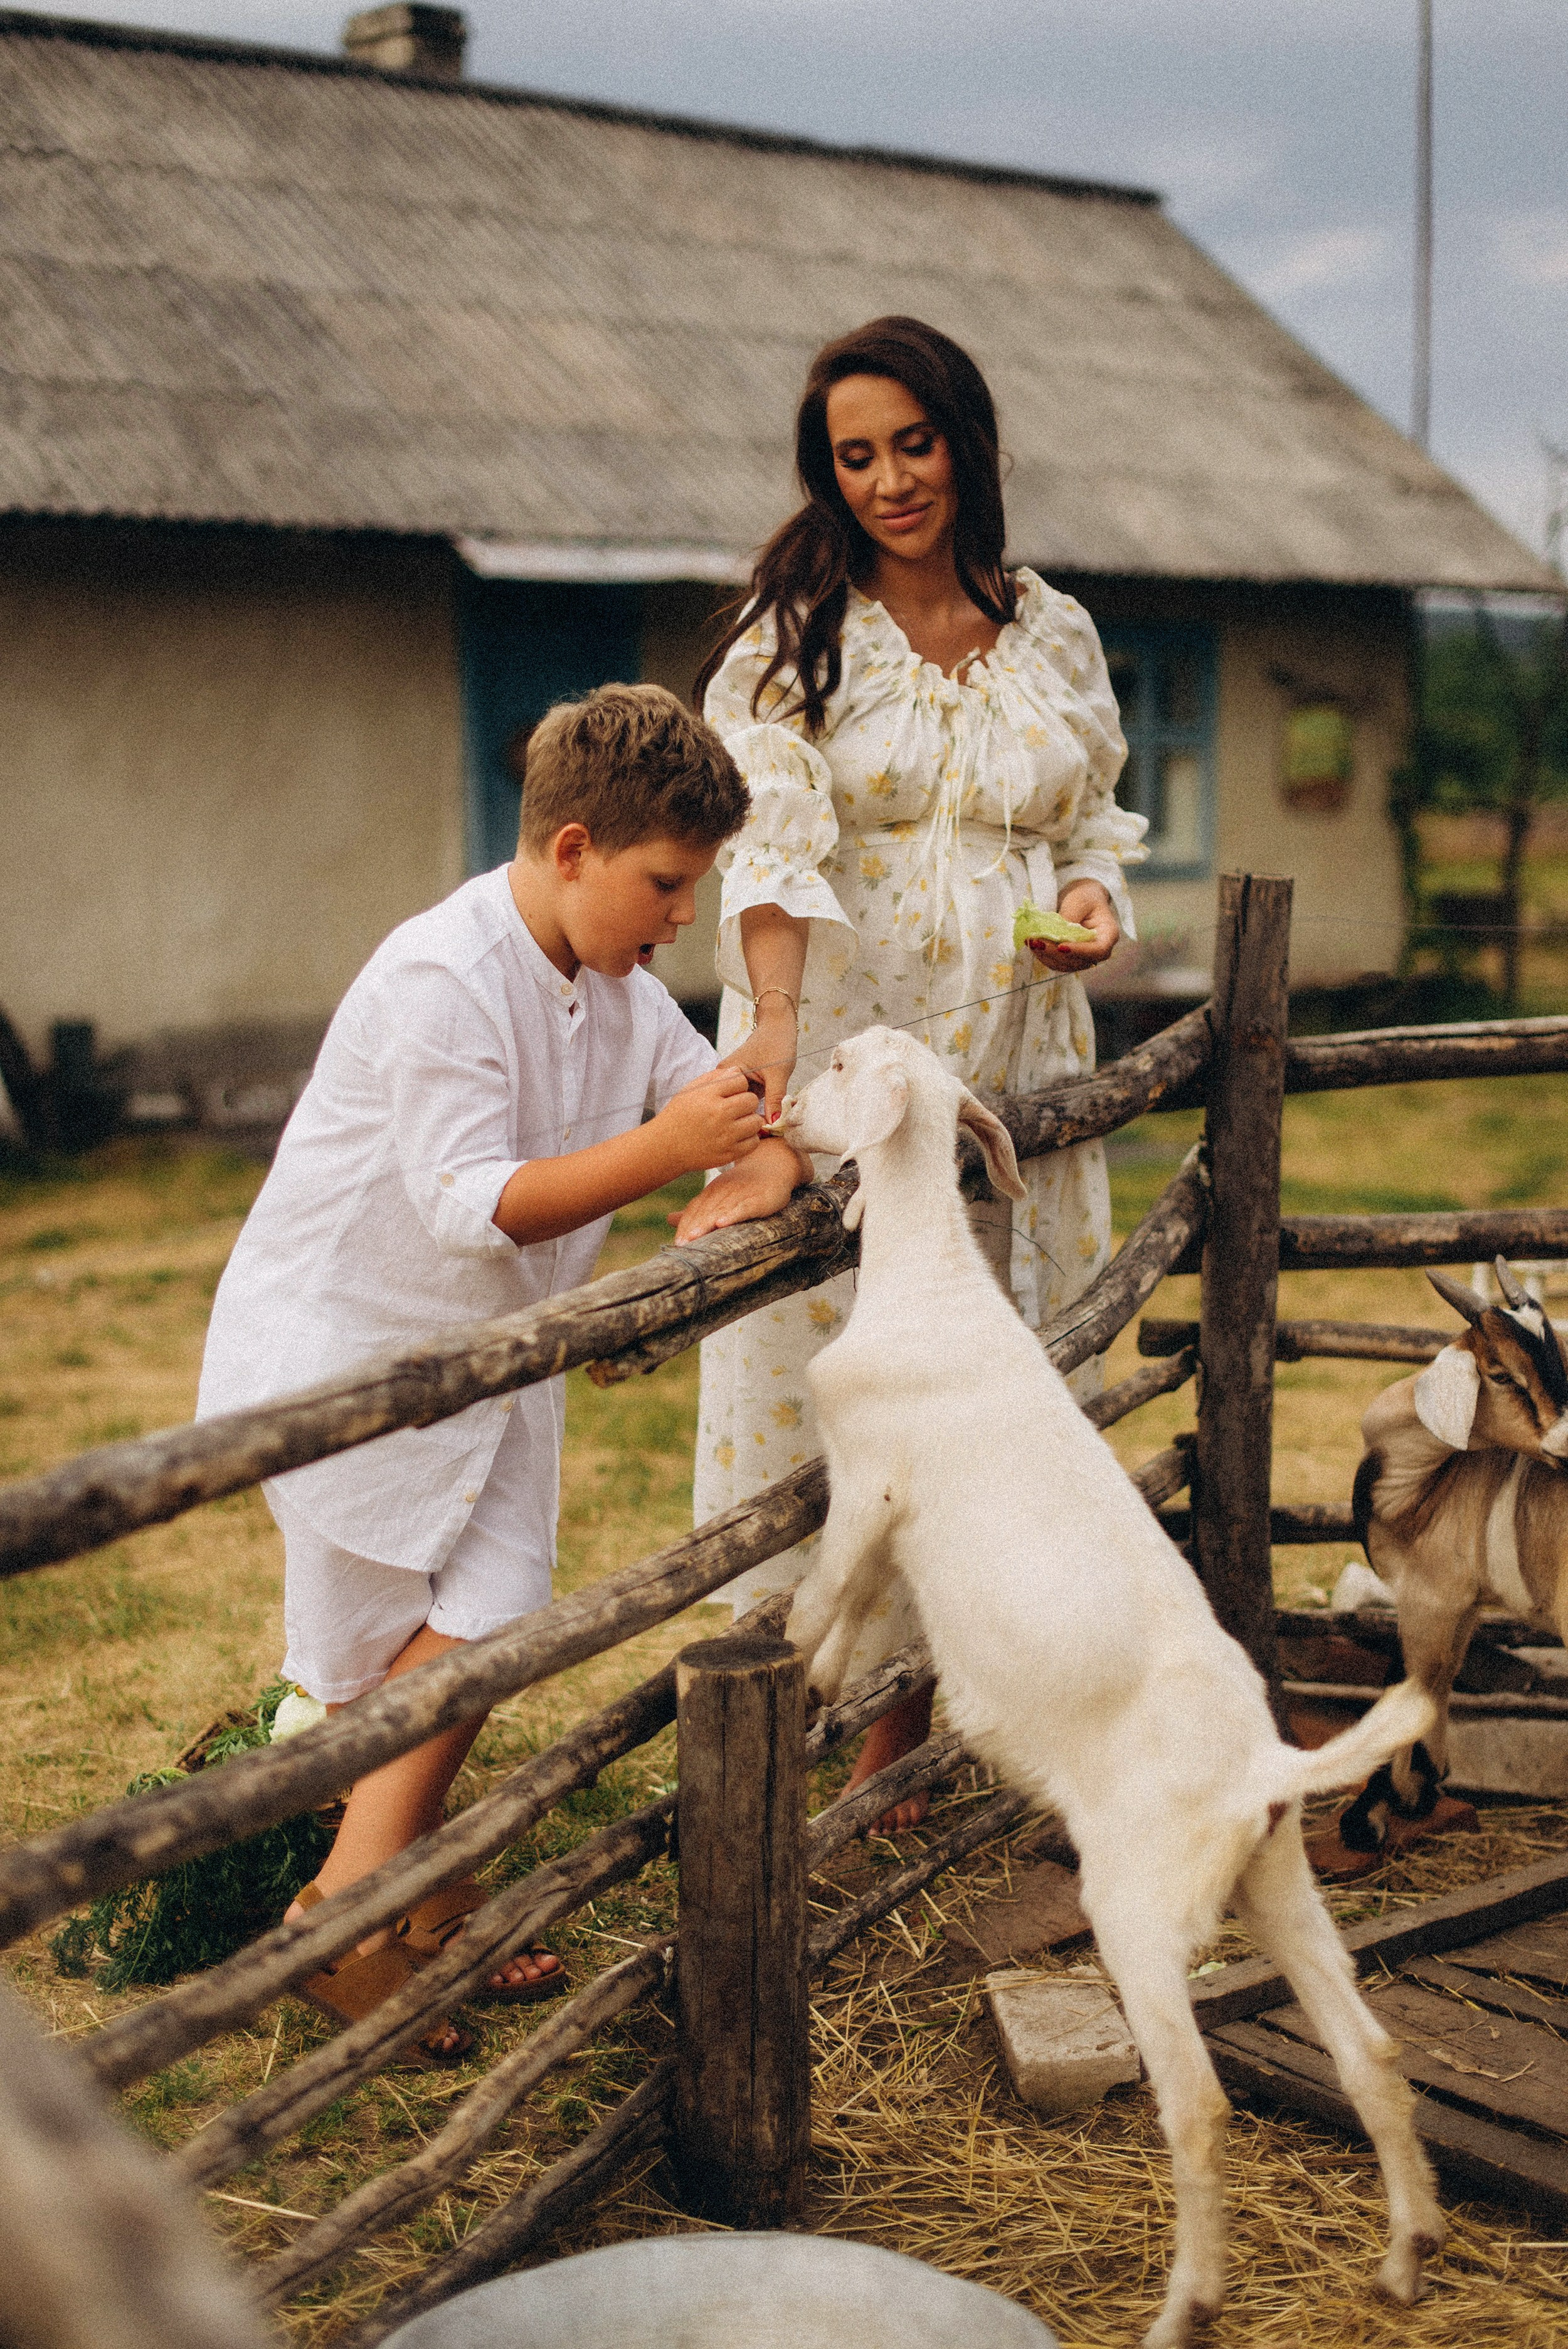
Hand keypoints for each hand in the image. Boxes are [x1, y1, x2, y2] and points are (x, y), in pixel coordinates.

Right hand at [651, 1066, 762, 1175]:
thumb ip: (714, 1078)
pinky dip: (748, 1138)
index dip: (738, 1085)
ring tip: (737, 1122)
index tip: (731, 1092)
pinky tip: (737, 1136)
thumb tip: (737, 1070)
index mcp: (708, 1095)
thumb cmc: (678, 1116)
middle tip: (736, 1108)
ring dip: (749, 1120)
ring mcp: (725, 1135)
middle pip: (752, 1100)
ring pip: (756, 1121)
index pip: (740, 1080)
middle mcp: (718, 1114)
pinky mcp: (729, 1153)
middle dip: (746, 1102)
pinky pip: (754, 1142)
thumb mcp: (690, 1090)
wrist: (665, 1147)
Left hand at [672, 1137, 812, 1239]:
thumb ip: (696, 1210)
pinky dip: (732, 1215)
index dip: (685, 1226)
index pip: (694, 1211)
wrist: (773, 1168)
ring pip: (720, 1211)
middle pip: (704, 1213)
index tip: (677, 1244)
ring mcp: (740, 1196)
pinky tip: (722, 1223)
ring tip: (693, 1237)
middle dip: (692, 1229)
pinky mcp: (757, 1200)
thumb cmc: (743, 1186)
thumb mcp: (717, 1196)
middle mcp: (722, 1194)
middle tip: (681, 1245)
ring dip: (706, 1224)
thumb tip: (669, 1219)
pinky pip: (743, 1208)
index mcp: (711, 1194)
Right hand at [717, 1003, 797, 1122]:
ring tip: (768, 1120)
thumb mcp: (777, 1074)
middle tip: (767, 1127)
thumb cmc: (776, 1042)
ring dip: (755, 1110)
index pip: (730, 1105)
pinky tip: (768, 1109)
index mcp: (725, 1074)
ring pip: (744, 1105)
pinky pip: (750, 1099)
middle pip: (736, 1107)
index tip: (761, 1129)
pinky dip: (759, 1104)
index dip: (745, 1118)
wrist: (779, 1025)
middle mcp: (725, 1079)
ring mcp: (735, 1082)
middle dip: (751, 1115)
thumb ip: (774, 1099)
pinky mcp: (745, 1082)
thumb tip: (773, 1123)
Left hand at [1027, 880, 1119, 973]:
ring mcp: (1085, 957)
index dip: (1079, 951)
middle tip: (1036, 941)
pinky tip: (1033, 944)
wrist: (1082, 899)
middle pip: (1079, 960)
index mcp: (1108, 934)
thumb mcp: (1079, 900)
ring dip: (1046, 956)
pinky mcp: (1071, 958)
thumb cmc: (1085, 897)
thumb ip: (1070, 917)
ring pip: (1066, 964)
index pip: (1098, 950)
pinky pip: (1057, 962)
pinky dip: (1044, 955)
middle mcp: (1099, 950)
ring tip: (1031, 941)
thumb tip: (1056, 934)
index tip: (1061, 946)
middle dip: (1055, 953)